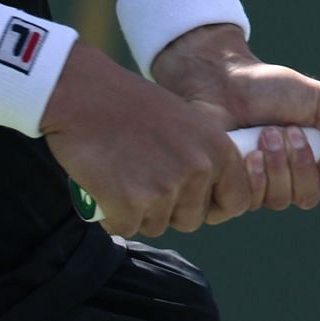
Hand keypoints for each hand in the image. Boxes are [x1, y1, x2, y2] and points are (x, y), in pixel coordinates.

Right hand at [40, 42, 253, 238]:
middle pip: (191, 219)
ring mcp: (166, 189)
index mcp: (218, 148)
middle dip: (167, 210)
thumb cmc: (127, 104)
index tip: (189, 200)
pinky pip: (125, 227)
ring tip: (120, 174)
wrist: (83, 93)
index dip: (211, 205)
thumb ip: (200, 155)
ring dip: (137, 211)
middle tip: (141, 179)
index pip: (236, 200)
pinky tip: (102, 185)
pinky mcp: (132, 204)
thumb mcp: (184, 120)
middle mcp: (198, 170)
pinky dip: (111, 214)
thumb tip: (206, 190)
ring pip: (156, 224)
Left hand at [150, 24, 319, 212]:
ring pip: (280, 200)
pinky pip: (249, 203)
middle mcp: (286, 177)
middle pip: (308, 197)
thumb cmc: (269, 87)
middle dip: (301, 163)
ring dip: (278, 165)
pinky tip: (248, 153)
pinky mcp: (226, 189)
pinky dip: (254, 178)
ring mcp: (256, 186)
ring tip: (265, 133)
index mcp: (312, 157)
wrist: (222, 79)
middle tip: (288, 130)